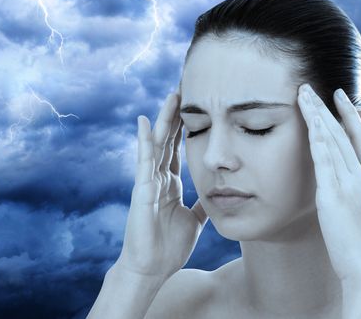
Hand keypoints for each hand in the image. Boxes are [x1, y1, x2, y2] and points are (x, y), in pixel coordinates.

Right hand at [116, 91, 207, 279]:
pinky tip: (143, 122)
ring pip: (157, 144)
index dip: (186, 128)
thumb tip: (218, 195)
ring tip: (172, 96)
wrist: (152, 269)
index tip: (195, 107)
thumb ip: (203, 205)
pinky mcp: (142, 191)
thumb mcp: (195, 221)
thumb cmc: (169, 247)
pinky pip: (144, 162)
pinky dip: (144, 141)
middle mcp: (159, 178)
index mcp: (171, 184)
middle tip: (185, 90)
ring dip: (164, 120)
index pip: (178, 149)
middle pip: (168, 140)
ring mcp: (149, 182)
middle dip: (177, 116)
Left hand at [297, 83, 360, 281]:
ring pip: (334, 141)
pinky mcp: (335, 196)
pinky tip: (308, 122)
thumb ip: (351, 190)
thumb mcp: (359, 210)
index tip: (340, 97)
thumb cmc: (358, 243)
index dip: (349, 116)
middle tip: (313, 87)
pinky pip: (325, 161)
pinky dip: (318, 139)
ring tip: (304, 95)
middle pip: (345, 133)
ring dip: (318, 115)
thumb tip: (340, 178)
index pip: (359, 139)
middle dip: (328, 108)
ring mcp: (350, 185)